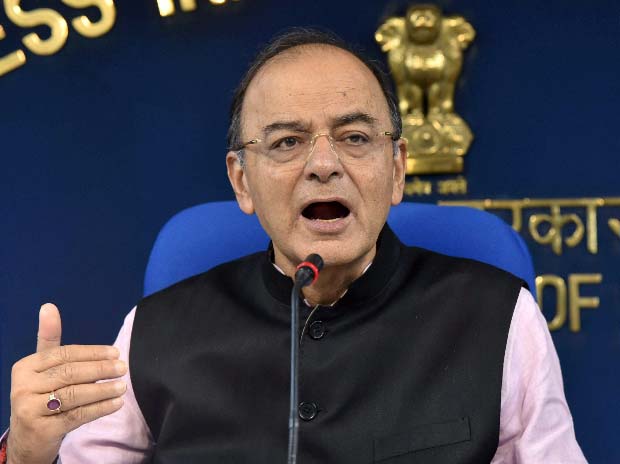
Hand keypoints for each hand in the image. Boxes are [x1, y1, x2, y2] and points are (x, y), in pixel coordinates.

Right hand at [7, 304, 126, 463]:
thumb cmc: (41, 398)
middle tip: (123, 368)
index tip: (116, 352)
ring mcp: (30, 409)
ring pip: (74, 394)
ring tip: (122, 386)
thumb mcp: (43, 369)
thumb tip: (49, 306)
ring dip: (103, 390)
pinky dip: (100, 408)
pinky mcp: (41, 429)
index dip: (93, 352)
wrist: (27, 440)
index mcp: (25, 367)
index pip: (64, 354)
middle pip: (70, 373)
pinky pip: (77, 415)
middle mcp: (23, 386)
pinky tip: (116, 404)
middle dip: (101, 369)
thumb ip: (49, 340)